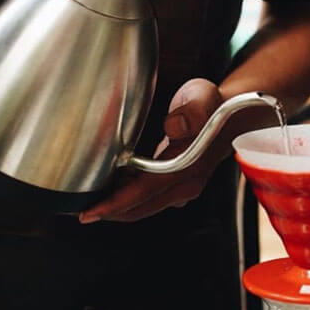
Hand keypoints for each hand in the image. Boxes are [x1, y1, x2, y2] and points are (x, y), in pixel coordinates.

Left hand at [79, 78, 224, 223]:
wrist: (231, 119)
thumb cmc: (213, 107)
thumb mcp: (203, 96)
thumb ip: (192, 109)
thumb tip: (174, 127)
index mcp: (189, 166)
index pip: (146, 191)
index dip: (116, 203)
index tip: (89, 212)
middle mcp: (185, 184)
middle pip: (140, 207)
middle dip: (109, 212)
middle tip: (78, 210)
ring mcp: (182, 190)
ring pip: (142, 207)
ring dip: (116, 207)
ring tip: (89, 201)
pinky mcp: (176, 189)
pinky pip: (147, 200)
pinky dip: (126, 199)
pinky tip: (110, 189)